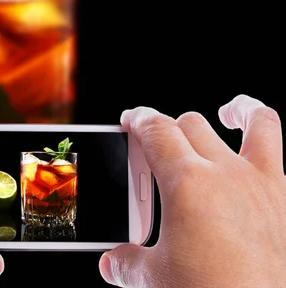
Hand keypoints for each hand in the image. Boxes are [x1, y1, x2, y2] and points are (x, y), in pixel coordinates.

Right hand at [100, 94, 285, 286]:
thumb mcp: (155, 278)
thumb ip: (127, 263)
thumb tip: (112, 263)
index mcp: (186, 183)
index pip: (155, 129)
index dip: (138, 118)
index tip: (131, 120)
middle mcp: (226, 173)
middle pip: (190, 124)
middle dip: (168, 126)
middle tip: (156, 144)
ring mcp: (262, 183)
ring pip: (258, 122)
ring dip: (241, 110)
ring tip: (230, 111)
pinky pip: (284, 157)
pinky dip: (271, 146)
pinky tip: (258, 159)